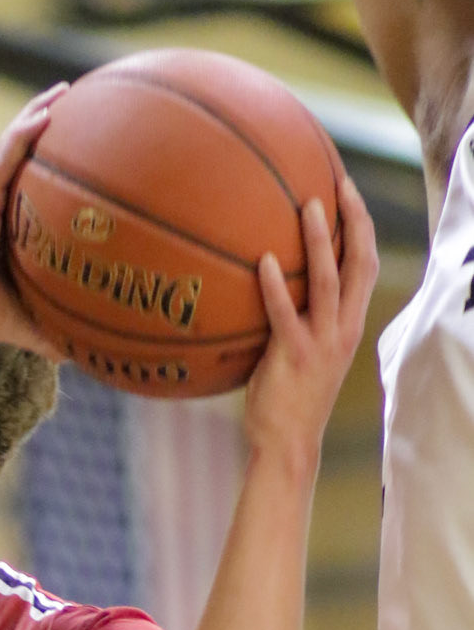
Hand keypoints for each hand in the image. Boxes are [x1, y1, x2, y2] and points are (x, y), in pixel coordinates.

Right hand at [0, 86, 69, 358]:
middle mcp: (0, 200)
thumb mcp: (35, 320)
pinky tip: (50, 112)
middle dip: (52, 122)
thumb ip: (65, 329)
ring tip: (66, 91)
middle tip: (84, 102)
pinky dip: (27, 130)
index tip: (90, 142)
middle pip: (28, 150)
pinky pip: (7, 153)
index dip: (58, 157)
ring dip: (40, 111)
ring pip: (16, 141)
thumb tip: (97, 357)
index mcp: (11, 221)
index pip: (36, 180)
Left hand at [244, 174, 377, 465]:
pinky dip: (276, 286)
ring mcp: (321, 343)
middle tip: (335, 184)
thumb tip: (269, 284)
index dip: (361, 226)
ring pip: (328, 281)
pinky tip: (264, 260)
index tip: (348, 192)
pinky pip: (285, 314)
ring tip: (306, 206)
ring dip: (319, 241)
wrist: (287, 445)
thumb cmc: (287, 399)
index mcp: (349, 325)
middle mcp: (343, 329)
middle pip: (359, 263)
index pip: (365, 266)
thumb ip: (297, 319)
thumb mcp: (302, 351)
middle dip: (353, 220)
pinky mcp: (294, 357)